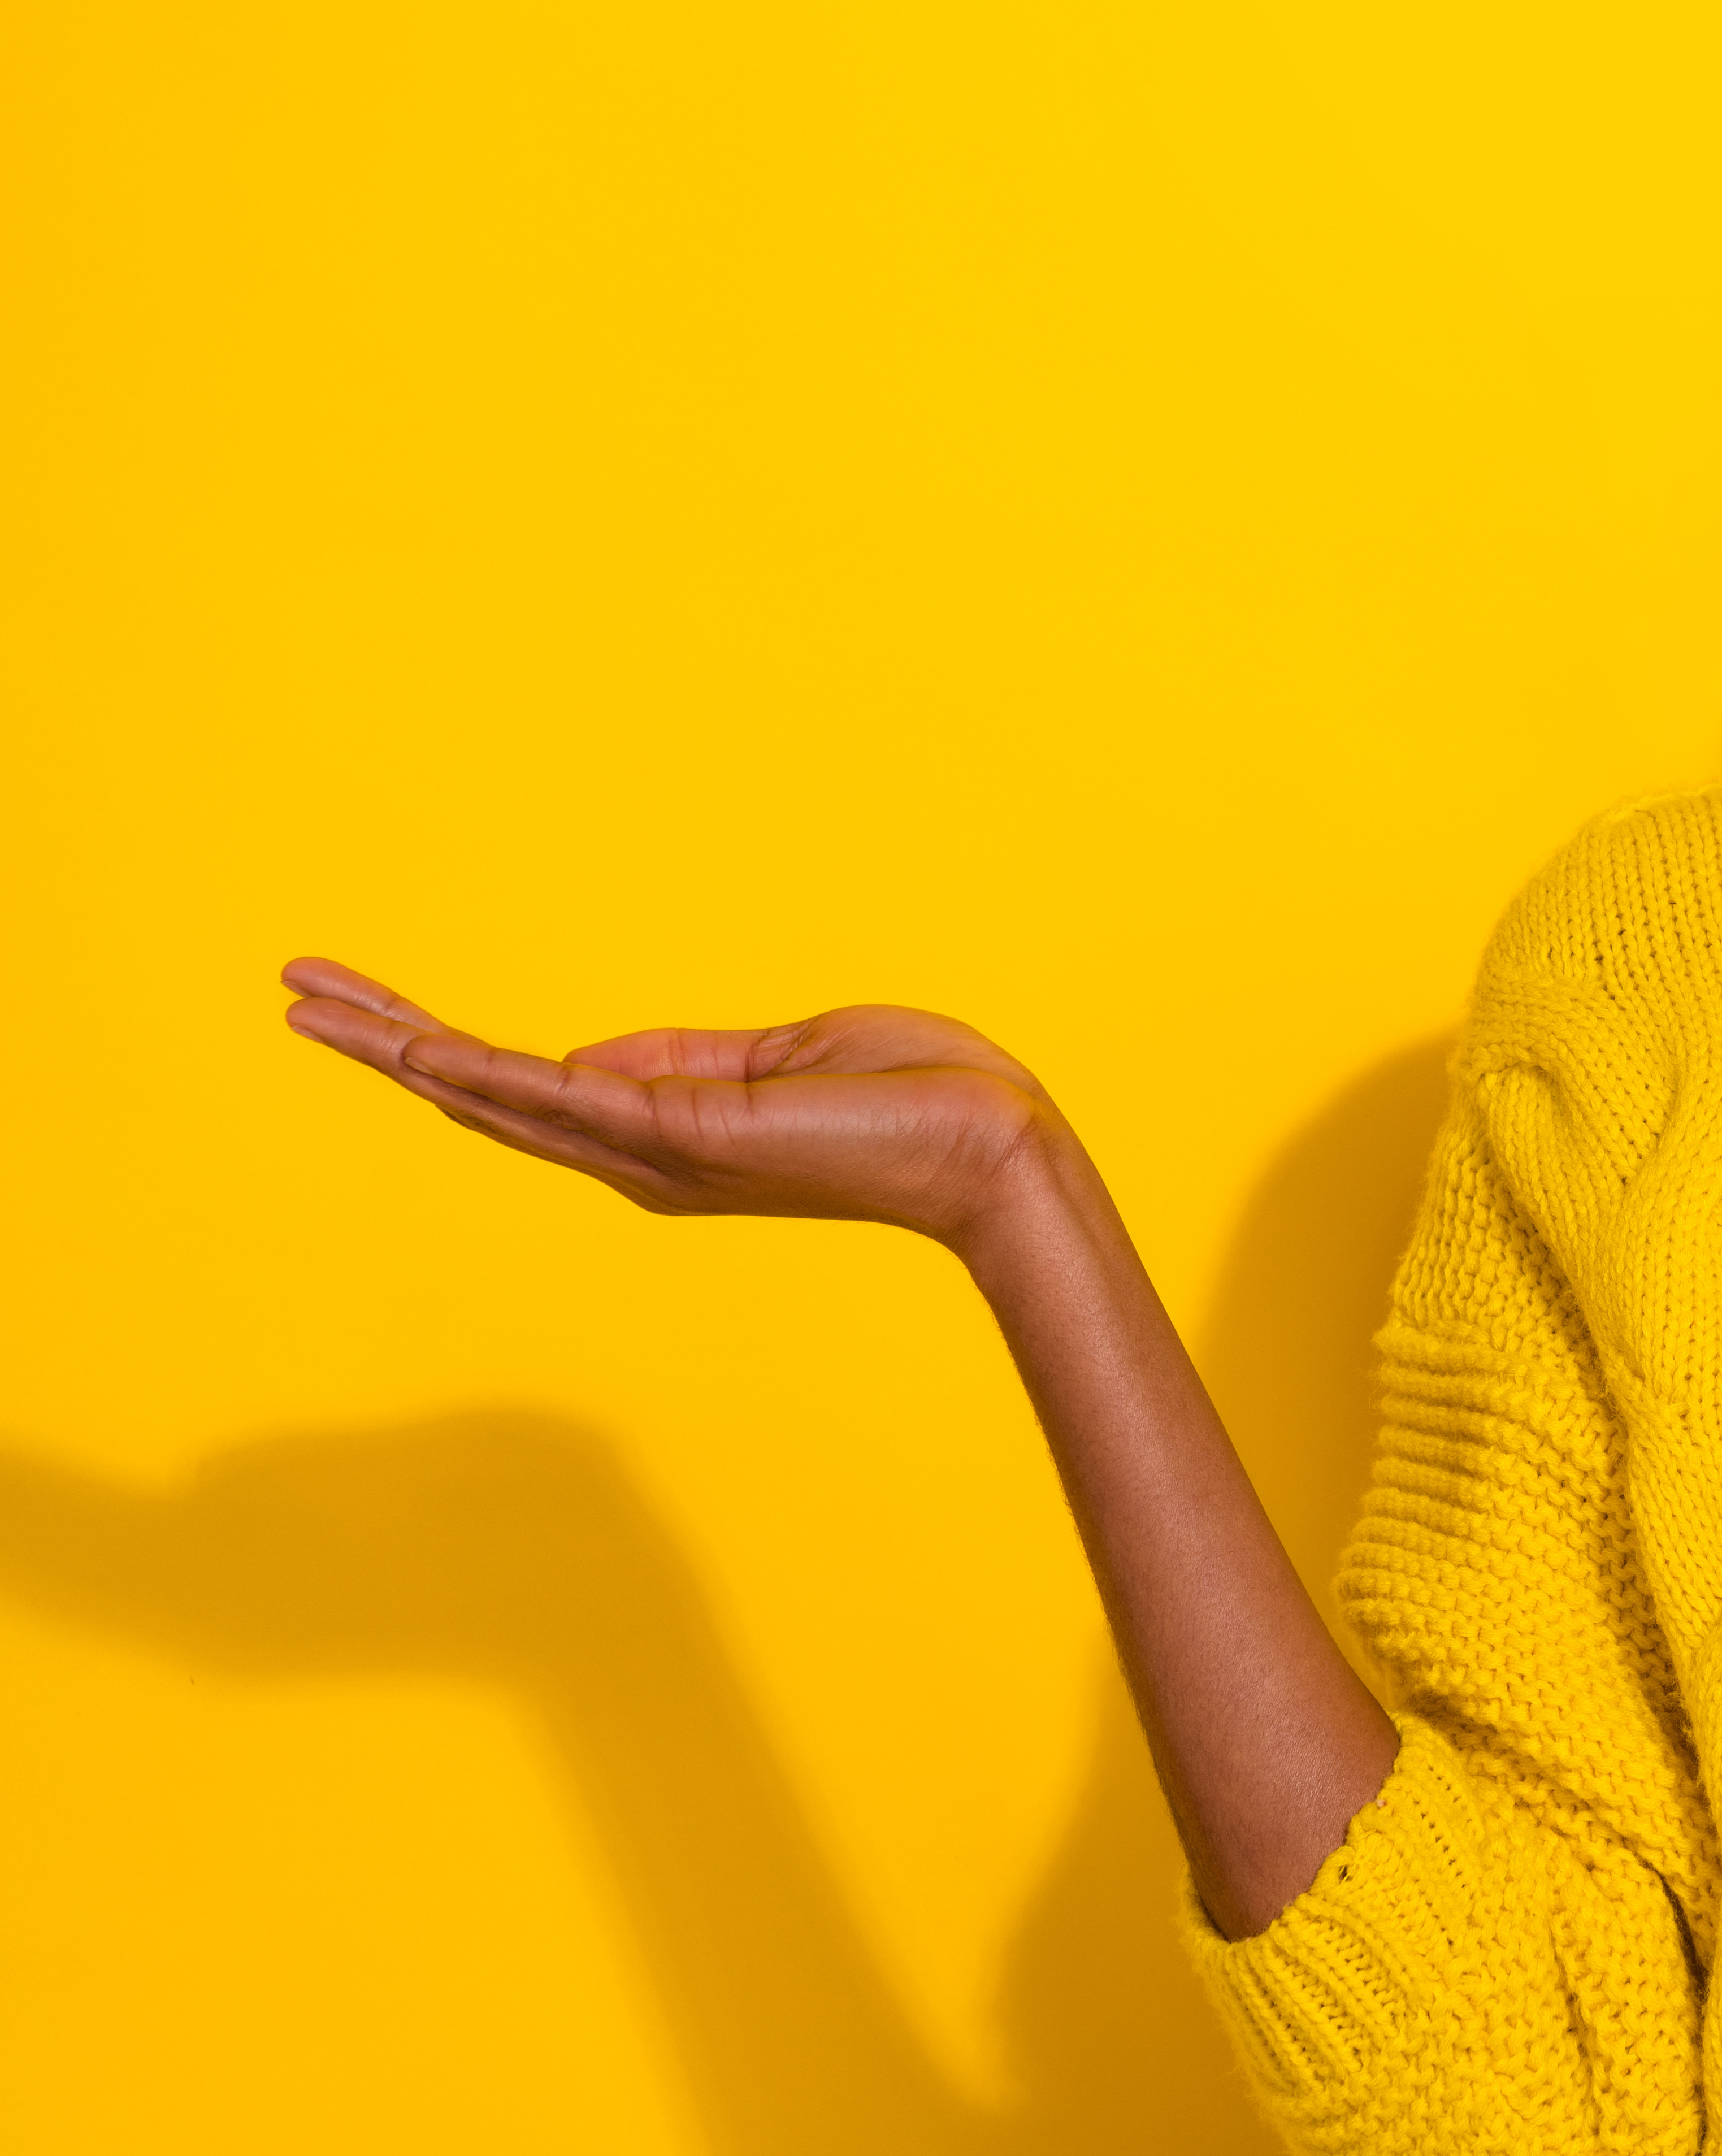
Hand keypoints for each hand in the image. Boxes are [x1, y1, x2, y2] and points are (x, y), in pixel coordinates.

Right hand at [281, 957, 1063, 1247]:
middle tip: (294, 998)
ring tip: (311, 1005)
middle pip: (483, 1096)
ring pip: (498, 1095)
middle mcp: (645, 1157)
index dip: (448, 1047)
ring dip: (401, 1045)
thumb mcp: (784, 1059)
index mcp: (669, 1136)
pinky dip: (483, 1068)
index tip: (377, 1008)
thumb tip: (592, 1060)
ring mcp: (658, 1149)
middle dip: (387, 1042)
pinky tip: (413, 1045)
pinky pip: (562, 1095)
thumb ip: (684, 1061)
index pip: (532, 1086)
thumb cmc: (917, 1096)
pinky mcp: (685, 1130)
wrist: (992, 1142)